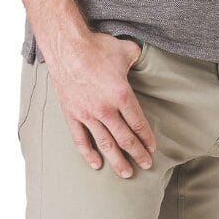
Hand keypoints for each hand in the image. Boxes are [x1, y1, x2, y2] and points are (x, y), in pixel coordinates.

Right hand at [45, 32, 155, 177]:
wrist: (65, 45)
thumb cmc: (96, 47)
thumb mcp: (126, 50)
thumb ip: (137, 58)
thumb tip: (142, 57)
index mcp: (122, 95)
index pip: (138, 124)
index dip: (147, 139)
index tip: (152, 148)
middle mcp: (105, 109)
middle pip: (125, 139)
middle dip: (137, 154)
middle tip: (146, 165)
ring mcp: (87, 114)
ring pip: (105, 144)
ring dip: (117, 161)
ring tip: (126, 173)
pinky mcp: (72, 114)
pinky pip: (80, 139)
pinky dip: (88, 154)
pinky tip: (96, 164)